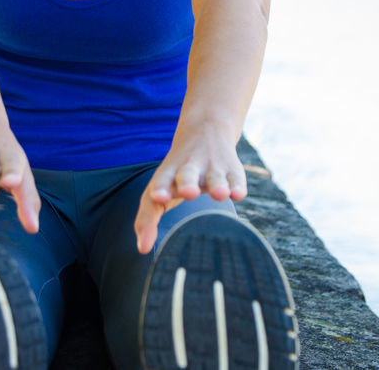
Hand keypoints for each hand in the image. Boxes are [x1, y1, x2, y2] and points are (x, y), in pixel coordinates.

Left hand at [134, 127, 247, 253]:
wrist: (206, 130)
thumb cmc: (176, 172)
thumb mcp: (160, 186)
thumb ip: (148, 217)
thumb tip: (142, 249)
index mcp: (168, 172)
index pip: (161, 179)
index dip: (160, 188)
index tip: (158, 197)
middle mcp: (189, 167)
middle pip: (187, 174)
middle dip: (188, 183)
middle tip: (188, 192)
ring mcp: (212, 167)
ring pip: (214, 175)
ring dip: (216, 184)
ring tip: (219, 194)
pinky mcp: (232, 169)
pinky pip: (236, 178)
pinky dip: (237, 185)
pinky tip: (237, 194)